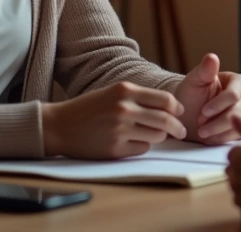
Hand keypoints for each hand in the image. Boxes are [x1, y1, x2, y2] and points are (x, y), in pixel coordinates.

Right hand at [41, 81, 185, 158]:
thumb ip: (139, 97)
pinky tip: (130, 142)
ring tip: (149, 134)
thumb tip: (170, 108)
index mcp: (125, 90)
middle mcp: (124, 108)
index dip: (177, 108)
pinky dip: (141, 146)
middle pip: (165, 119)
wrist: (59, 126)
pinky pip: (142, 149)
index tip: (180, 113)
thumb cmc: (88, 109)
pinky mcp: (114, 149)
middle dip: (178, 127)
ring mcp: (119, 130)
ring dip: (158, 136)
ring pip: (157, 136)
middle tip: (181, 131)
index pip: (165, 99)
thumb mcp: (113, 93)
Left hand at [175, 53, 240, 143]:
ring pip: (240, 125)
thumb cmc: (189, 95)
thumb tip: (212, 57)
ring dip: (220, 131)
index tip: (203, 111)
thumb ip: (205, 70)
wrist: (185, 115)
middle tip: (200, 126)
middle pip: (239, 111)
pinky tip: (210, 138)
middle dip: (218, 120)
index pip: (235, 94)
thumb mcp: (194, 81)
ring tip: (202, 133)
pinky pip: (238, 136)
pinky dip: (223, 138)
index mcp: (237, 81)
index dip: (220, 104)